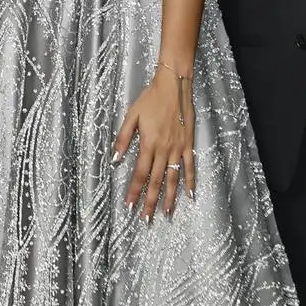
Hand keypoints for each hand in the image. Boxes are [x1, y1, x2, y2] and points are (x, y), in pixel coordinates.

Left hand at [114, 66, 195, 220]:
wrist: (174, 86)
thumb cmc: (150, 99)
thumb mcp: (131, 115)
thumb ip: (123, 138)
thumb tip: (115, 159)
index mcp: (148, 144)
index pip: (139, 174)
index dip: (134, 191)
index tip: (129, 206)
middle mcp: (164, 150)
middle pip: (155, 181)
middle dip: (149, 201)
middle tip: (145, 219)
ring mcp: (178, 149)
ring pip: (173, 179)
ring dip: (170, 198)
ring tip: (166, 214)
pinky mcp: (188, 145)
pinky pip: (190, 167)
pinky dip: (191, 182)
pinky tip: (190, 195)